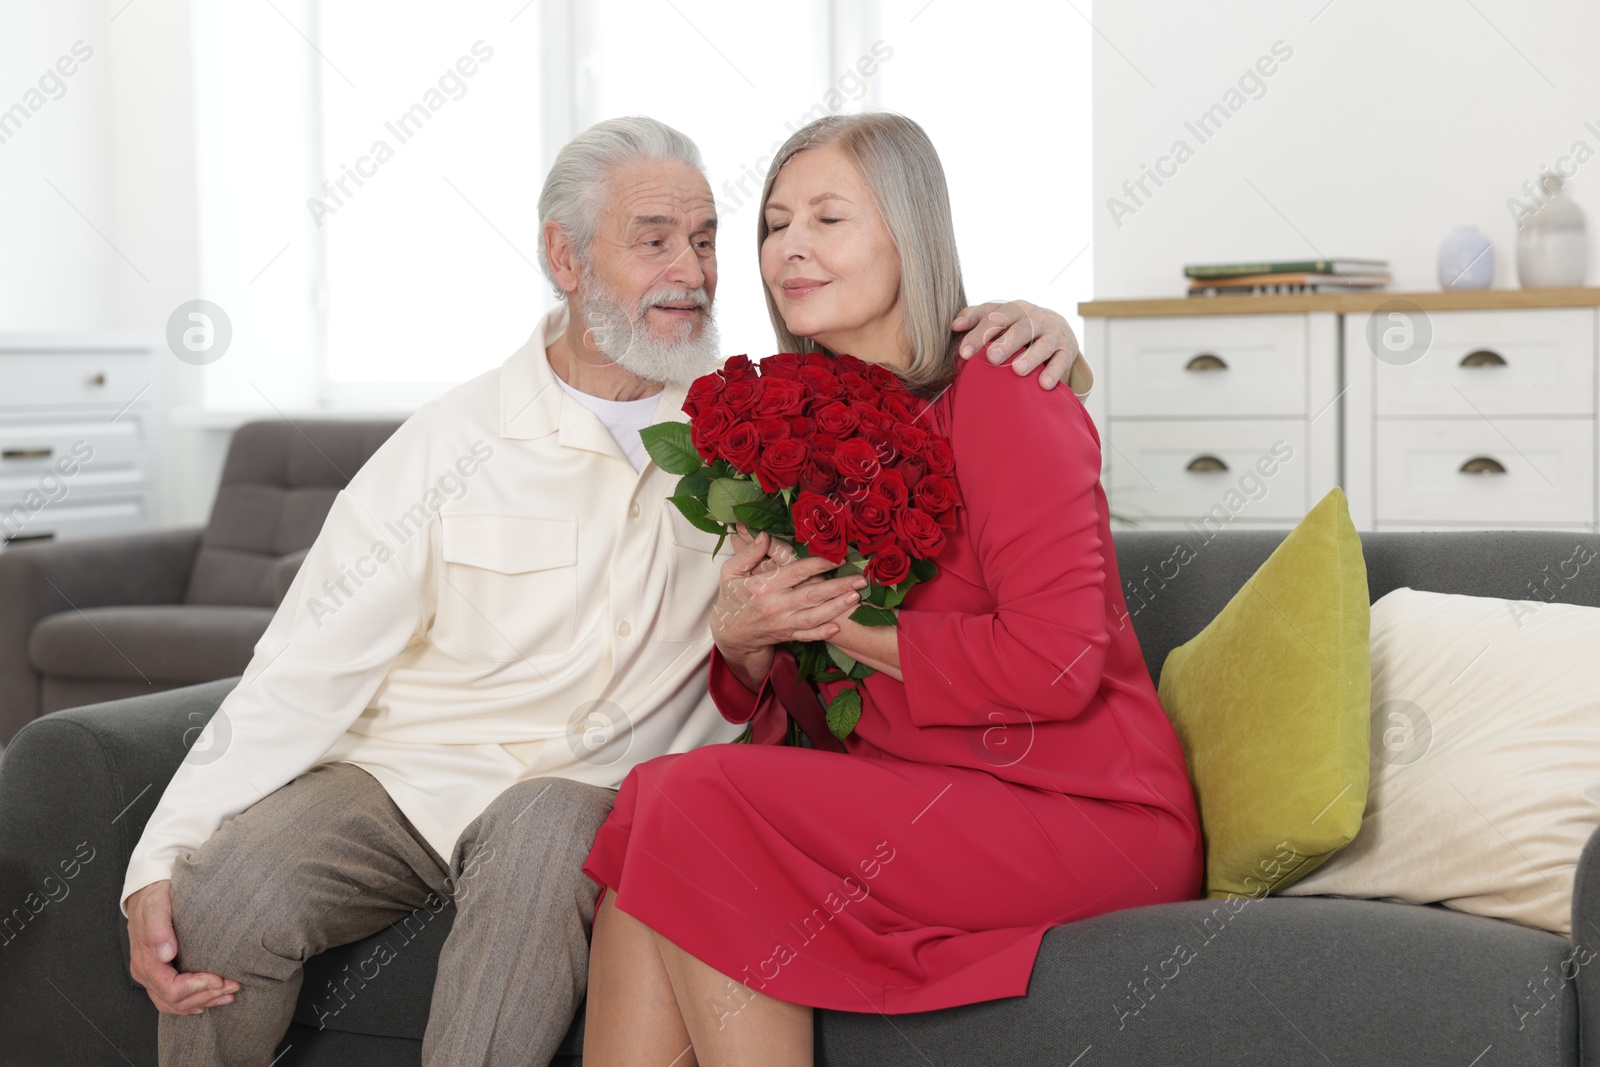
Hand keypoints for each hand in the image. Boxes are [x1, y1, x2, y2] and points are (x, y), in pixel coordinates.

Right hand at [127, 881, 238, 1014]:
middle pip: (175, 1001)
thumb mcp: (156, 905)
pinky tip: (212, 998)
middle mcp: (147, 974)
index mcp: (146, 962)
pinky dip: (196, 1001)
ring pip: (176, 1004)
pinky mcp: (162, 974)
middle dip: (206, 996)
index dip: (197, 988)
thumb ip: (159, 929)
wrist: (147, 892)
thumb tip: (166, 954)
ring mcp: (153, 976)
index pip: (171, 989)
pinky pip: (175, 998)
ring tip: (230, 994)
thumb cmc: (154, 897)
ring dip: (204, 1000)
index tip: (220, 979)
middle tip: (234, 985)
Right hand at [712, 526, 865, 675]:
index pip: (797, 572)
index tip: (837, 556)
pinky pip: (807, 635)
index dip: (819, 564)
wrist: (729, 635)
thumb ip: (748, 553)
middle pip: (812, 595)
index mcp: (764, 586)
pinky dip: (823, 633)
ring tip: (856, 596)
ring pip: (814, 616)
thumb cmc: (731, 599)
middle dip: (839, 586)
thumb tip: (764, 534)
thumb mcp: (731, 573)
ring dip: (837, 607)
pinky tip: (838, 626)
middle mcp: (776, 606)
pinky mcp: (787, 636)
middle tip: (860, 578)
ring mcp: (782, 623)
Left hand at [953, 301, 1093, 393]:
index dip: (979, 333)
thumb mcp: (1001, 319)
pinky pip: (1061, 361)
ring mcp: (1053, 334)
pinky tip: (1043, 384)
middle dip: (1006, 343)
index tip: (964, 352)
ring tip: (1017, 370)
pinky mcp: (1067, 351)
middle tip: (992, 358)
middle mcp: (1035, 318)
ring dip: (1030, 357)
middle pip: (1020, 327)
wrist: (1058, 331)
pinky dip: (1054, 372)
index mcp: (1015, 309)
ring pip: (1043, 344)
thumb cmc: (1019, 328)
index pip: (995, 317)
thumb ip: (977, 318)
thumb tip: (954, 324)